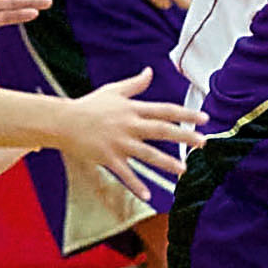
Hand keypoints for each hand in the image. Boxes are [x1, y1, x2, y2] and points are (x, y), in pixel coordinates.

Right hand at [58, 67, 204, 198]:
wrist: (63, 121)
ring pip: (147, 154)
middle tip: (203, 142)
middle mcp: (129, 125)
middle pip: (161, 130)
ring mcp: (118, 143)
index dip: (186, 114)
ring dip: (166, 162)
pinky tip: (149, 196)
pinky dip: (136, 185)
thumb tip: (150, 71)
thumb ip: (135, 84)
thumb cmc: (89, 105)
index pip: (165, 110)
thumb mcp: (113, 91)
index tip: (205, 118)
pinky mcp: (107, 158)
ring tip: (184, 170)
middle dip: (184, 136)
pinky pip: (125, 174)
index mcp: (132, 109)